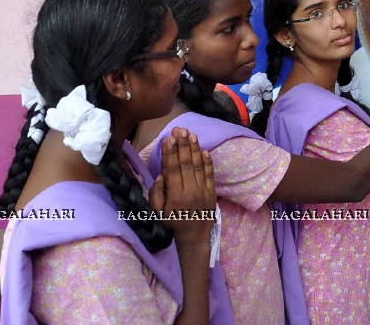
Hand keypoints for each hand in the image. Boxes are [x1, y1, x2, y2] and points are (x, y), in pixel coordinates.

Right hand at [150, 127, 215, 243]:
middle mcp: (191, 192)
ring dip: (195, 149)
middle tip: (180, 130)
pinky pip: (210, 174)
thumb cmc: (172, 225)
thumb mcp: (157, 213)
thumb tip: (161, 176)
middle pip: (186, 164)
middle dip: (182, 145)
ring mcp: (203, 191)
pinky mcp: (212, 193)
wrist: (193, 239)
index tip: (168, 139)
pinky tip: (204, 150)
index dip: (170, 153)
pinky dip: (208, 162)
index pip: (172, 169)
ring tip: (191, 134)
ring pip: (199, 166)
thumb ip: (156, 194)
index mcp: (176, 196)